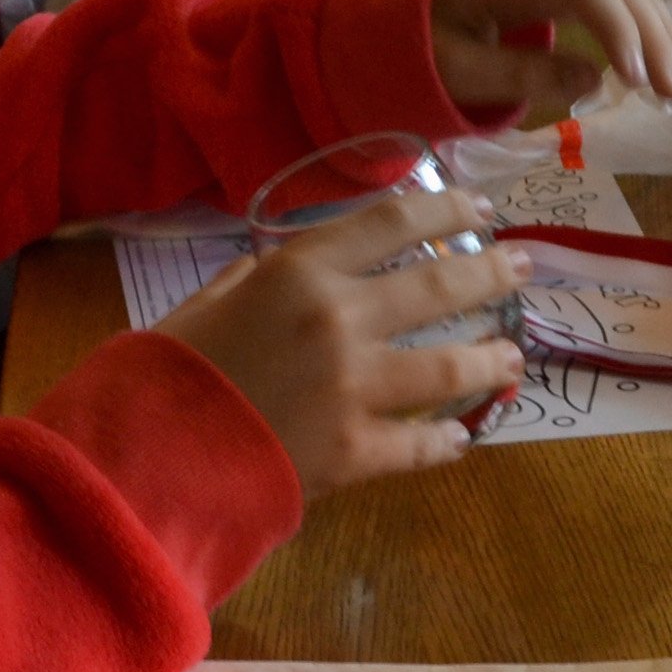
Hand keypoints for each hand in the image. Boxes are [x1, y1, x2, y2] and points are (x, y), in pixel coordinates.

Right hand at [152, 216, 520, 493]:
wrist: (148, 461)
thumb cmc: (165, 374)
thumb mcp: (205, 303)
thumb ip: (252, 281)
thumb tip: (276, 269)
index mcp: (299, 271)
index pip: (393, 222)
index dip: (446, 210)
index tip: (480, 210)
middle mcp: (340, 318)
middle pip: (439, 286)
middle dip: (491, 273)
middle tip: (523, 266)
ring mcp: (355, 387)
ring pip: (450, 366)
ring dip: (490, 358)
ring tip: (512, 355)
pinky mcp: (357, 451)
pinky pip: (421, 444)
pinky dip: (447, 442)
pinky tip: (464, 437)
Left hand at [426, 0, 671, 124]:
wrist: (395, 6)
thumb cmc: (421, 40)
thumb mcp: (459, 69)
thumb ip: (523, 75)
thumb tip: (594, 82)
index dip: (616, 28)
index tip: (635, 80)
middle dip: (652, 35)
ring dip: (658, 31)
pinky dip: (643, 25)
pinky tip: (663, 60)